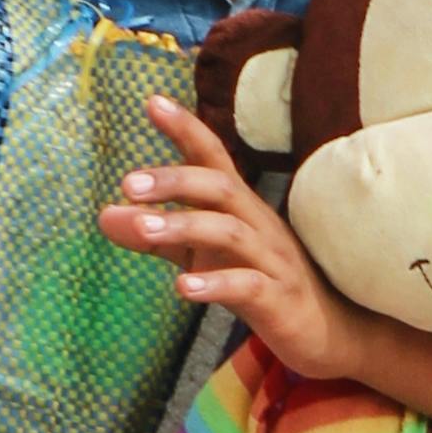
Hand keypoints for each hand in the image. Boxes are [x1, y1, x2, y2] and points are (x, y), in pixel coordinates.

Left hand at [100, 96, 354, 377]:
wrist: (329, 330)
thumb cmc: (259, 280)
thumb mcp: (201, 255)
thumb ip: (156, 236)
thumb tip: (103, 215)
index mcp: (239, 207)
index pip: (212, 158)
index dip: (186, 129)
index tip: (153, 102)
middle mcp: (258, 224)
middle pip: (221, 187)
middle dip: (175, 180)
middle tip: (127, 183)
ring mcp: (273, 261)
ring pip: (231, 233)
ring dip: (185, 227)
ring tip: (144, 229)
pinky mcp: (279, 300)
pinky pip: (249, 286)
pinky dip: (216, 283)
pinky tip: (183, 287)